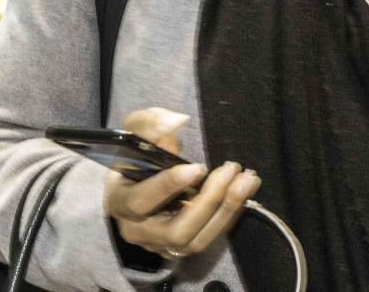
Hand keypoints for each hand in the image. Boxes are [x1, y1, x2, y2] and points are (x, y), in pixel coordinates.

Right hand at [104, 108, 259, 260]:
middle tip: (231, 168)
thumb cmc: (138, 153)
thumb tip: (177, 122)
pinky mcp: (183, 247)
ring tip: (248, 179)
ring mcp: (162, 245)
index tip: (198, 167)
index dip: (169, 186)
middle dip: (209, 201)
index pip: (141, 202)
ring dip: (228, 209)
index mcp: (120, 202)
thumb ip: (151, 124)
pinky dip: (231, 214)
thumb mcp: (136, 131)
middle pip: (177, 230)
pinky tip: (246, 189)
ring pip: (197, 240)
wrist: (141, 179)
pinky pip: (210, 238)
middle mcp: (138, 231)